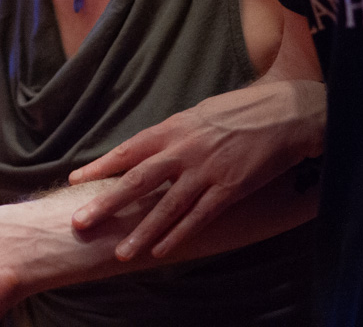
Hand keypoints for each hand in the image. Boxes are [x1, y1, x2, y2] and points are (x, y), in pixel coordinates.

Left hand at [68, 78, 324, 259]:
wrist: (286, 113)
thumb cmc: (241, 111)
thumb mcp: (198, 114)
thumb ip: (174, 134)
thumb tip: (150, 150)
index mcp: (173, 128)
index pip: (128, 150)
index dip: (101, 166)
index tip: (76, 181)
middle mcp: (184, 150)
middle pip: (137, 180)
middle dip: (107, 203)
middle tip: (81, 222)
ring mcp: (206, 171)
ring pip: (166, 207)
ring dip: (141, 232)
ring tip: (120, 252)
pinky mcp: (229, 189)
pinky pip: (198, 217)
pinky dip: (178, 235)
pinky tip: (160, 251)